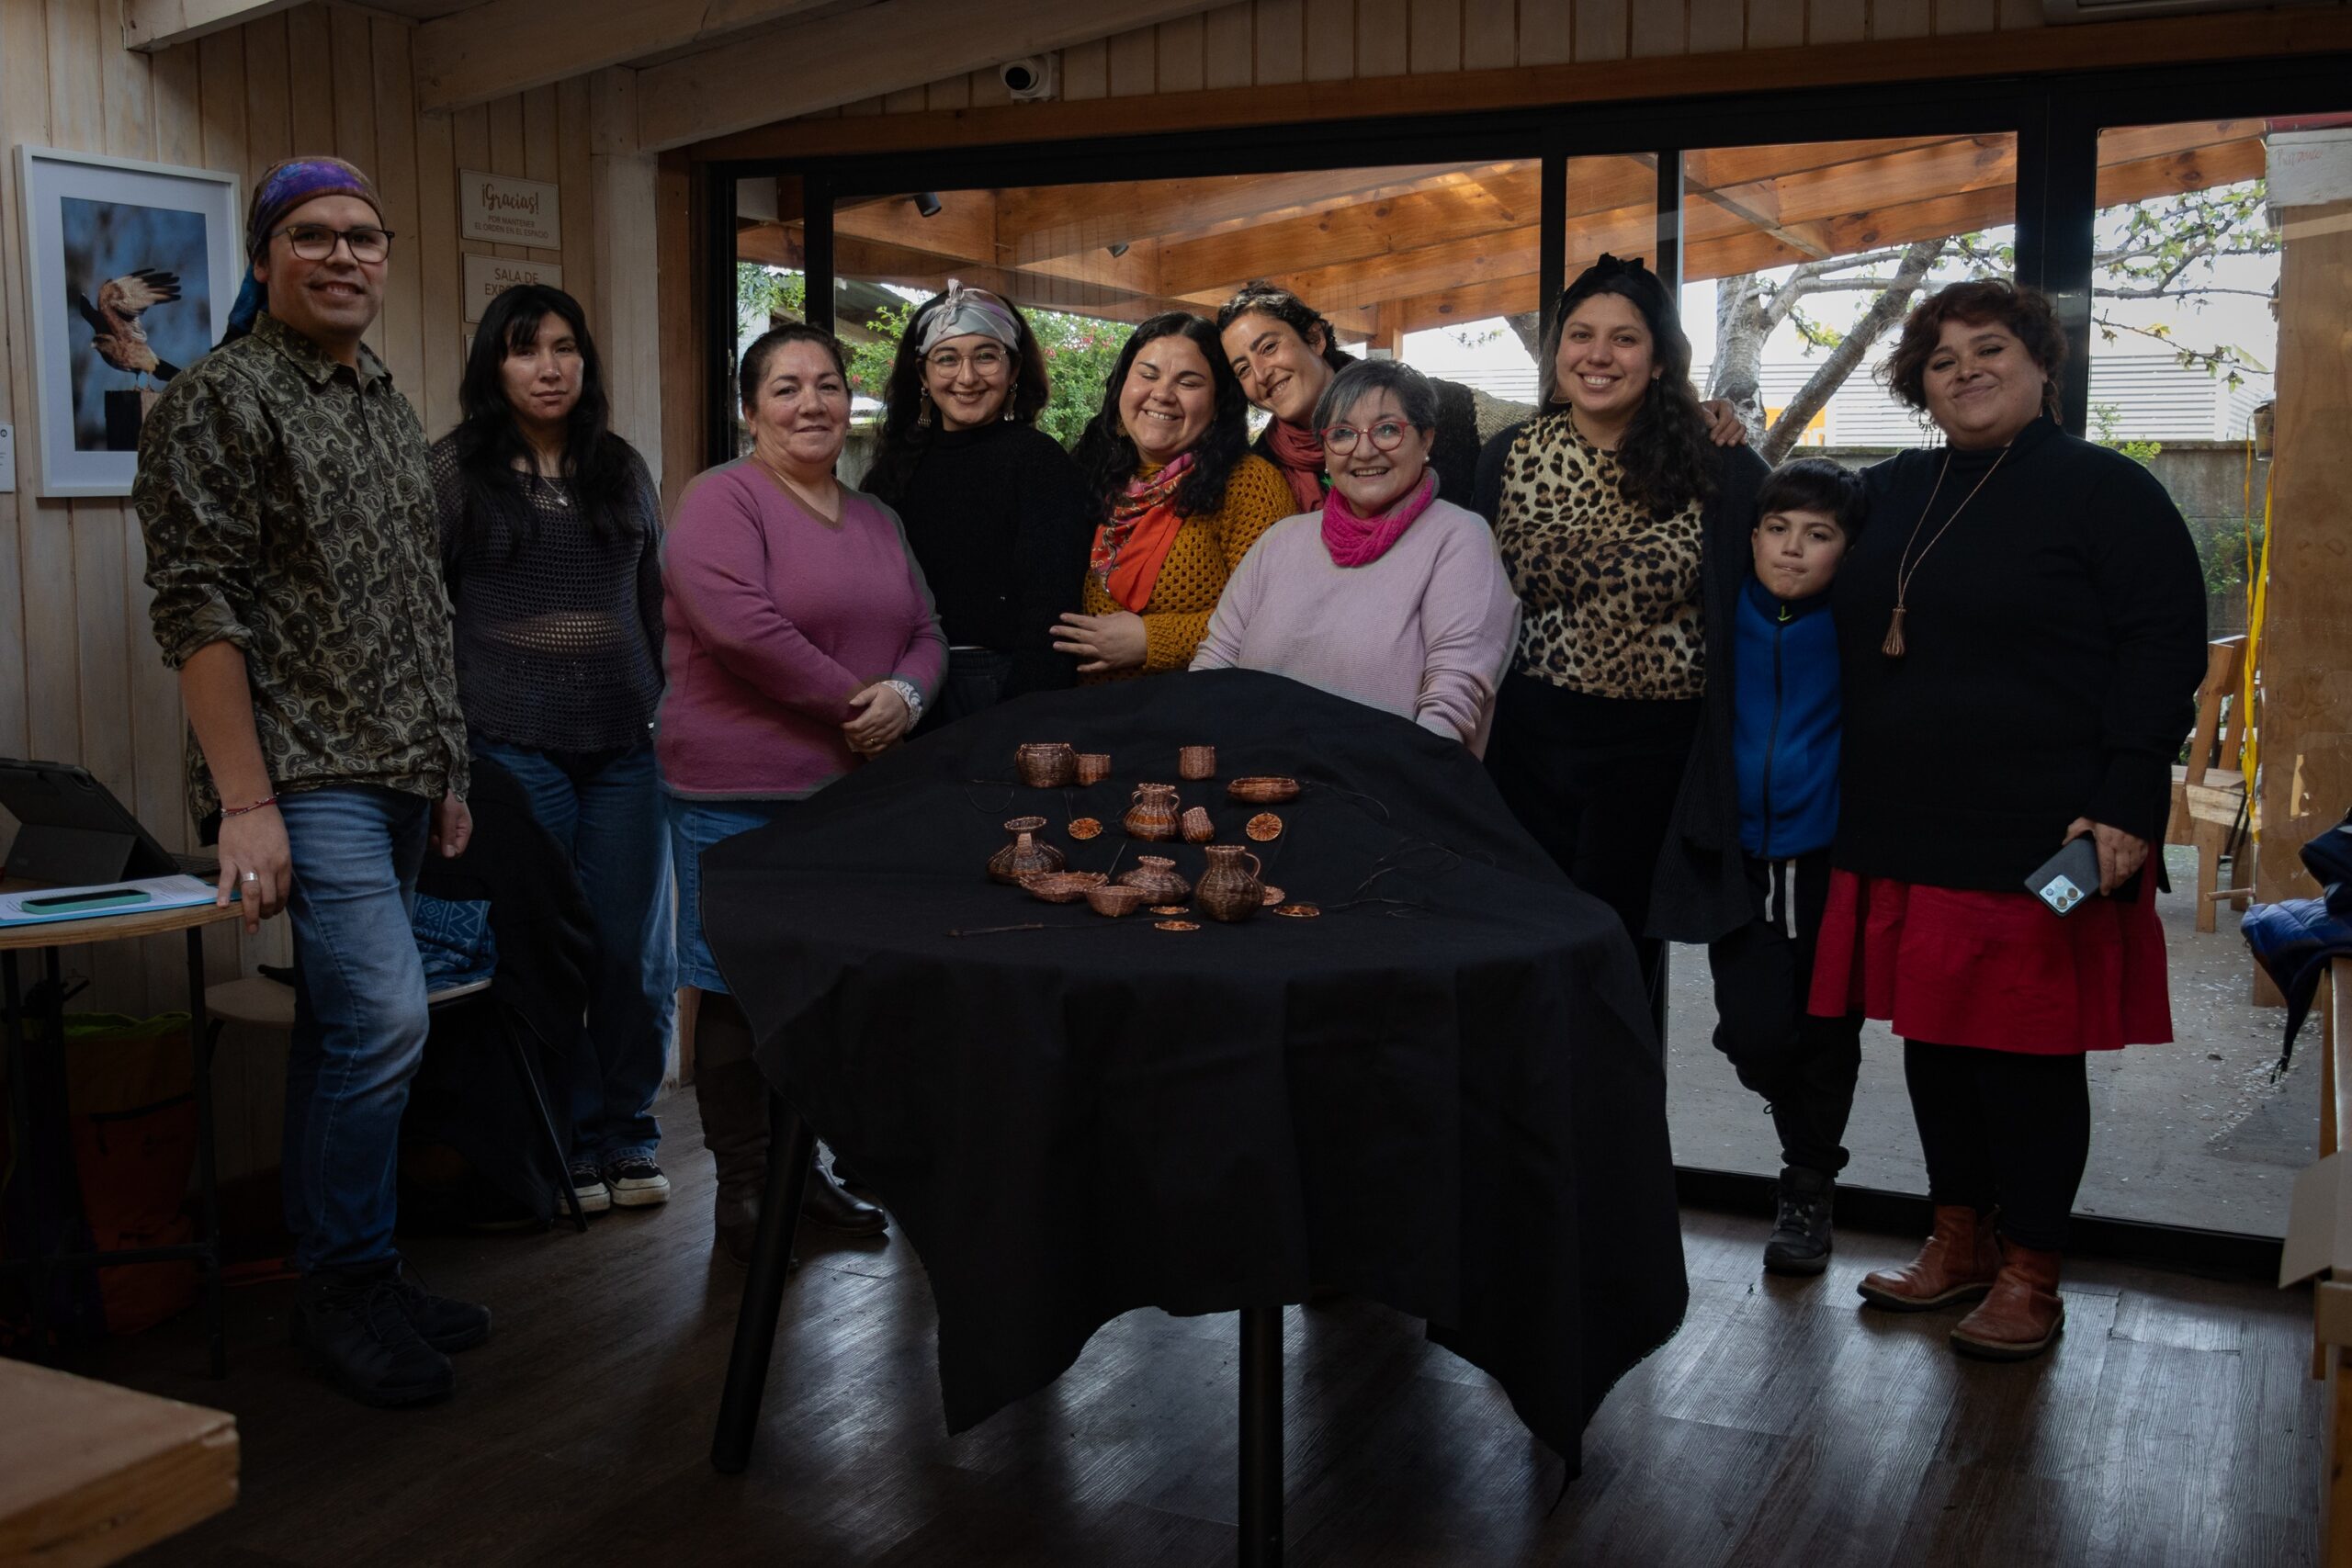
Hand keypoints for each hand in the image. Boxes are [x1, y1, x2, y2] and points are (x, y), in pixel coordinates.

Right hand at [216, 803, 290, 934]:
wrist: (249, 805)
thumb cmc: (269, 824)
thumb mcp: (283, 845)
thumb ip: (280, 865)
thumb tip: (277, 884)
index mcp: (283, 862)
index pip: (283, 892)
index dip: (280, 905)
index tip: (276, 911)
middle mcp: (267, 865)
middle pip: (268, 898)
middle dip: (266, 913)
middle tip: (262, 921)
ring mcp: (247, 863)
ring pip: (250, 894)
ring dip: (251, 913)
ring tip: (251, 926)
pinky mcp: (229, 858)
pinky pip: (226, 880)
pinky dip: (223, 894)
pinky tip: (222, 906)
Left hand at [430, 791, 472, 858]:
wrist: (437, 782)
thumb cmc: (447, 797)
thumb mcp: (448, 816)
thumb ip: (449, 835)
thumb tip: (449, 855)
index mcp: (463, 830)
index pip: (457, 851)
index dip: (446, 849)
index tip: (436, 838)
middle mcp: (455, 832)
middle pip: (446, 850)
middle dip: (437, 843)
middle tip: (431, 831)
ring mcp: (444, 830)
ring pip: (436, 845)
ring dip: (430, 838)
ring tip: (428, 824)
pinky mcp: (435, 827)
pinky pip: (429, 837)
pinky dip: (425, 833)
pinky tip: (425, 823)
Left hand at [843, 682, 911, 755]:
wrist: (908, 701)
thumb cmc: (889, 694)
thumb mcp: (876, 690)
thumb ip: (862, 697)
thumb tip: (850, 703)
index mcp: (876, 714)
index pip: (857, 726)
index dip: (847, 727)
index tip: (843, 724)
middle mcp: (881, 726)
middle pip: (860, 737)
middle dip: (850, 735)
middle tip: (846, 731)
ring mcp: (887, 734)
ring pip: (867, 744)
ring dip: (857, 742)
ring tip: (852, 737)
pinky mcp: (891, 738)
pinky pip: (877, 749)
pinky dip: (867, 749)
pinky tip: (862, 745)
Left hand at [1051, 610, 1147, 674]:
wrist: (1151, 642)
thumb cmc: (1138, 626)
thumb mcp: (1122, 616)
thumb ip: (1106, 617)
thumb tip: (1095, 618)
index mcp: (1103, 626)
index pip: (1082, 621)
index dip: (1071, 618)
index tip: (1061, 617)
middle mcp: (1099, 639)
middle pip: (1078, 635)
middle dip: (1063, 632)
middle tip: (1052, 630)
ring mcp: (1103, 653)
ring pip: (1081, 651)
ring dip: (1067, 648)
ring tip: (1056, 646)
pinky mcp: (1109, 663)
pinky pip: (1095, 667)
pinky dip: (1086, 668)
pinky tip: (1077, 667)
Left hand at [1699, 398, 1750, 446]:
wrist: (1698, 420)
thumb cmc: (1698, 414)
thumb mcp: (1700, 412)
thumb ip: (1706, 416)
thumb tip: (1714, 424)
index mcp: (1725, 404)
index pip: (1727, 416)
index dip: (1720, 427)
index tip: (1712, 438)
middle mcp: (1733, 411)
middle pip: (1735, 423)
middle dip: (1726, 434)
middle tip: (1718, 444)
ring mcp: (1736, 420)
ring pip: (1741, 428)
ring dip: (1736, 437)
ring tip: (1730, 445)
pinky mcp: (1737, 429)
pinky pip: (1743, 432)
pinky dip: (1743, 437)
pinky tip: (1742, 443)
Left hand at [2063, 817, 2148, 894]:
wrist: (2130, 797)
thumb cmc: (2106, 809)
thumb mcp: (2086, 819)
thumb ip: (2074, 831)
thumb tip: (2065, 843)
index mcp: (2107, 842)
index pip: (2107, 868)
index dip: (2106, 882)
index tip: (2104, 890)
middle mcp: (2122, 846)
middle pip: (2121, 872)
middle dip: (2116, 882)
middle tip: (2111, 887)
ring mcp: (2135, 845)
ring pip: (2132, 868)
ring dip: (2126, 877)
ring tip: (2119, 881)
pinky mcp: (2144, 842)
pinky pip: (2142, 860)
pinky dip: (2136, 868)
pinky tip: (2131, 870)